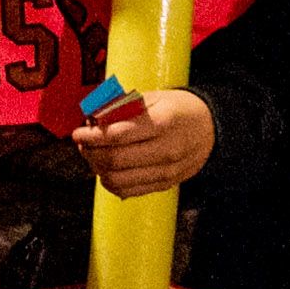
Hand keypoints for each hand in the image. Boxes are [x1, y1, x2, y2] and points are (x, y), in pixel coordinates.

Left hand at [72, 87, 215, 197]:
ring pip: (117, 179)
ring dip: (97, 169)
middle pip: (114, 160)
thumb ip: (122, 107)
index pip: (117, 136)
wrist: (211, 128)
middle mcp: (166, 150)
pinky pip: (128, 191)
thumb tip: (92, 117)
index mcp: (163, 123)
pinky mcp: (164, 185)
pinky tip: (107, 169)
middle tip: (83, 143)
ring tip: (94, 155)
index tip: (78, 133)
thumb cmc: (178, 109)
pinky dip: (111, 182)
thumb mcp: (153, 97)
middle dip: (90, 152)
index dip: (91, 136)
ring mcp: (166, 171)